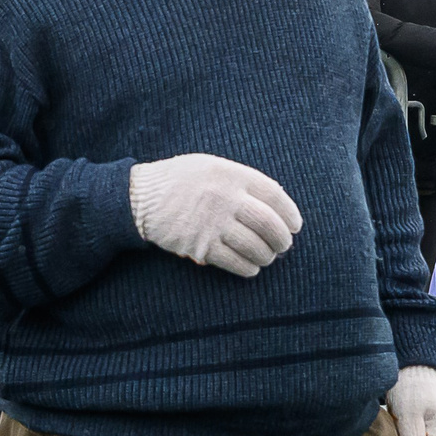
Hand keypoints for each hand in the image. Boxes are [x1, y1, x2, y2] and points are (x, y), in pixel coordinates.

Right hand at [129, 153, 302, 277]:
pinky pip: (235, 262)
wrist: (141, 197)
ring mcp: (212, 223)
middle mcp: (225, 197)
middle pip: (268, 224)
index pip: (274, 195)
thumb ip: (240, 180)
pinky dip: (248, 268)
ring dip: (266, 256)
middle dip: (282, 239)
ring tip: (266, 257)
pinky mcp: (200, 245)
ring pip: (255, 247)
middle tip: (283, 245)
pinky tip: (250, 268)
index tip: (295, 225)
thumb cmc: (180, 181)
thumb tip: (276, 203)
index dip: (290, 213)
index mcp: (231, 174)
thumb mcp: (210, 166)